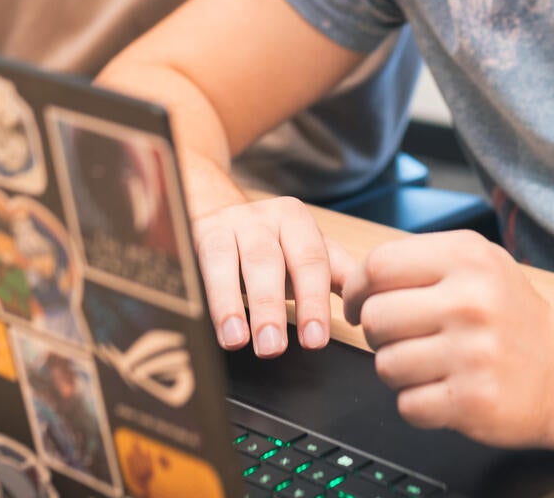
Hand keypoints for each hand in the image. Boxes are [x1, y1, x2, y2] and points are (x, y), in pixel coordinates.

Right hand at [193, 195, 353, 357]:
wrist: (212, 204)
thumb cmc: (267, 241)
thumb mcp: (303, 250)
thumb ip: (335, 274)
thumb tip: (364, 309)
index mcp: (295, 221)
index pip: (310, 261)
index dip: (313, 302)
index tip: (314, 340)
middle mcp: (259, 218)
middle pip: (267, 261)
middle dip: (270, 306)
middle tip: (273, 348)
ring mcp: (221, 224)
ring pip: (224, 260)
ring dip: (229, 302)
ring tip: (236, 339)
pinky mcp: (189, 236)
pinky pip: (189, 264)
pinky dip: (195, 291)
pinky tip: (195, 316)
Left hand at [341, 229, 553, 451]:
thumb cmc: (511, 315)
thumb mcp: (479, 263)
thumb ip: (421, 260)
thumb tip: (358, 280)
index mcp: (467, 258)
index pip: (379, 265)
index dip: (358, 289)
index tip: (361, 305)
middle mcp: (471, 301)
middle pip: (377, 318)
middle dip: (378, 334)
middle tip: (402, 338)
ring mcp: (473, 354)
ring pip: (386, 365)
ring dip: (398, 370)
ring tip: (429, 364)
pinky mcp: (473, 401)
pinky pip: (407, 404)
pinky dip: (417, 402)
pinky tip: (444, 389)